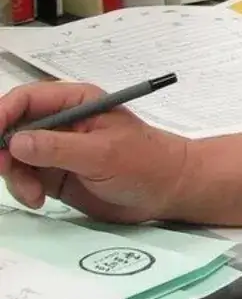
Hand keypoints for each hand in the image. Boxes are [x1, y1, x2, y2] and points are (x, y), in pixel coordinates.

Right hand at [0, 80, 190, 222]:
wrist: (168, 191)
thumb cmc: (146, 163)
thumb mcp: (102, 154)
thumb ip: (58, 148)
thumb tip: (17, 141)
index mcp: (75, 102)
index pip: (26, 99)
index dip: (2, 113)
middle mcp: (61, 122)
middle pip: (12, 127)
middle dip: (2, 150)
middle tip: (5, 170)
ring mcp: (56, 149)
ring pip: (14, 156)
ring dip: (15, 176)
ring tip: (34, 196)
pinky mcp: (55, 174)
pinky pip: (24, 177)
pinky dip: (23, 189)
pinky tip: (38, 200)